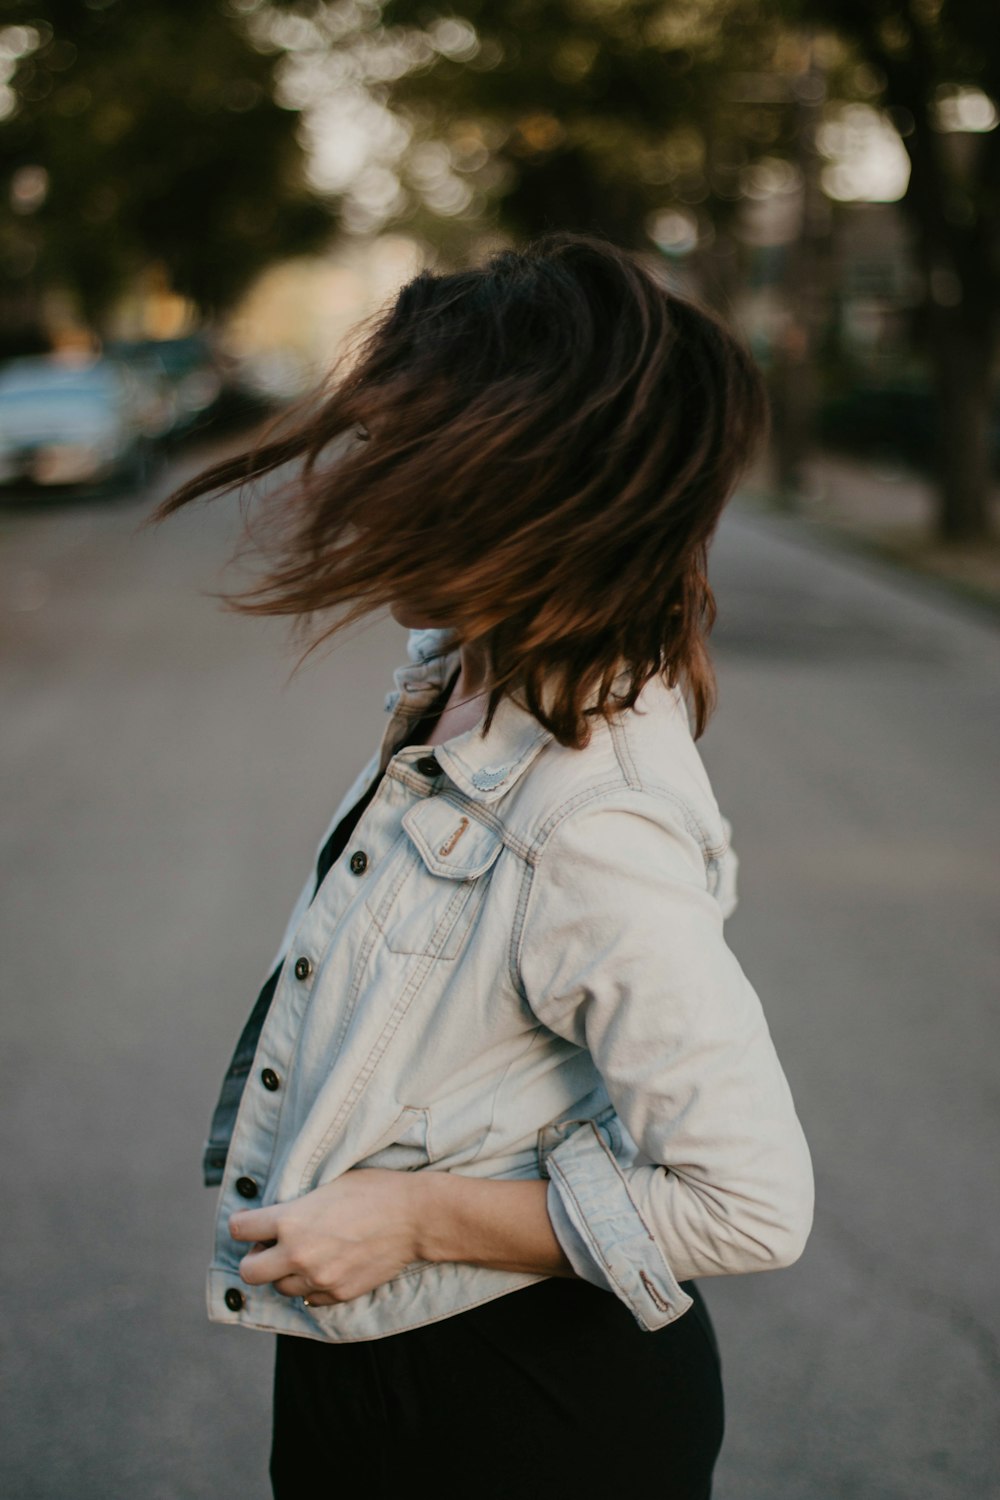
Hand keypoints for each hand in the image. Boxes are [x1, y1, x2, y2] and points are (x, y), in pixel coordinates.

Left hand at [229, 1168, 423, 1307]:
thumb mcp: (326, 1184)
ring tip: (303, 1255)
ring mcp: (318, 1278)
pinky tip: (324, 1267)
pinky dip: (310, 1286)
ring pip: (279, 1288)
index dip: (243, 1224)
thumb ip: (296, 1205)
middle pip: (248, 1271)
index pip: (238, 1229)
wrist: (414, 1216)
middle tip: (270, 1245)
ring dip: (284, 1273)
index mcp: (291, 1220)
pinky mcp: (338, 1294)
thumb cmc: (373, 1190)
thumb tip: (273, 1215)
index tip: (250, 1223)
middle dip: (255, 1257)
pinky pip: (309, 1299)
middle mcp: (298, 1254)